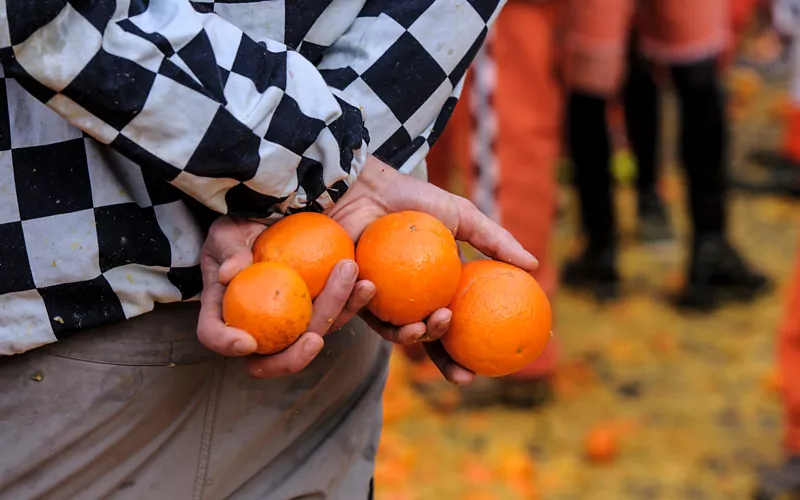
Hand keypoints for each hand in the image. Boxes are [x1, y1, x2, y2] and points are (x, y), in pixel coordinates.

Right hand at [198, 216, 375, 377]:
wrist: (275, 214)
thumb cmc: (240, 222)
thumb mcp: (228, 229)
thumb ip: (229, 249)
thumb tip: (229, 274)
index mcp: (226, 309)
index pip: (215, 334)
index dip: (226, 344)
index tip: (247, 342)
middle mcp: (259, 326)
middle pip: (272, 357)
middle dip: (294, 357)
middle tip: (313, 339)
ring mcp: (293, 321)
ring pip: (314, 334)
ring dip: (335, 315)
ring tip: (348, 286)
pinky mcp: (321, 308)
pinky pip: (339, 313)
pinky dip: (354, 302)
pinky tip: (367, 284)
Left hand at [326, 156, 538, 384]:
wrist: (367, 187)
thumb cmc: (413, 200)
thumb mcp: (461, 216)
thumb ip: (495, 241)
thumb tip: (534, 266)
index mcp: (436, 289)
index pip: (454, 329)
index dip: (464, 354)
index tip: (480, 370)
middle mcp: (409, 300)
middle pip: (427, 343)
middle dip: (444, 363)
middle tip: (461, 371)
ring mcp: (380, 299)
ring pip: (396, 333)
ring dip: (412, 337)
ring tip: (426, 324)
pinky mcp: (348, 293)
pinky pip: (359, 311)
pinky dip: (367, 305)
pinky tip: (374, 290)